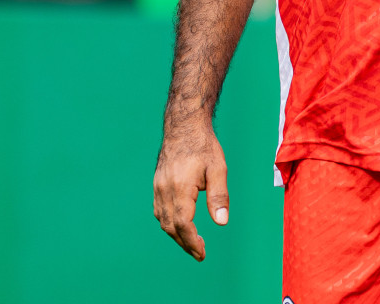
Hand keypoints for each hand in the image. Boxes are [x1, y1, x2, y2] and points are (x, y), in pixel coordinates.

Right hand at [152, 121, 228, 260]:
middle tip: (200, 253)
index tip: (202, 253)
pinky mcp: (157, 184)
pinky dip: (168, 222)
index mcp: (180, 188)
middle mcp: (165, 190)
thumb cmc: (203, 146)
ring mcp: (158, 187)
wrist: (183, 126)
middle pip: (171, 226)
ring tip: (192, 242)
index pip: (183, 224)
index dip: (192, 242)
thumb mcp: (218, 169)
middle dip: (185, 243)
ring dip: (176, 235)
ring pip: (163, 220)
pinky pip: (159, 210)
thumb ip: (219, 196)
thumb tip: (222, 222)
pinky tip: (180, 225)